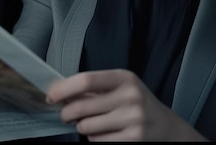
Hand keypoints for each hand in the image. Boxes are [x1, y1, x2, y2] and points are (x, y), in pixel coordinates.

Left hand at [47, 69, 206, 140]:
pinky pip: (97, 141)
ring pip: (86, 127)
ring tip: (93, 124)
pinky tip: (105, 133)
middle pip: (81, 107)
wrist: (164, 126)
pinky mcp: (133, 138)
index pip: (87, 80)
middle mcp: (130, 96)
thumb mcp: (121, 88)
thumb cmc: (134, 103)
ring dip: (83, 127)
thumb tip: (59, 93)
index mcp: (124, 78)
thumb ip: (94, 89)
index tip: (51, 96)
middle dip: (67, 113)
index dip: (64, 89)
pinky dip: (95, 139)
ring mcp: (133, 118)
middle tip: (66, 115)